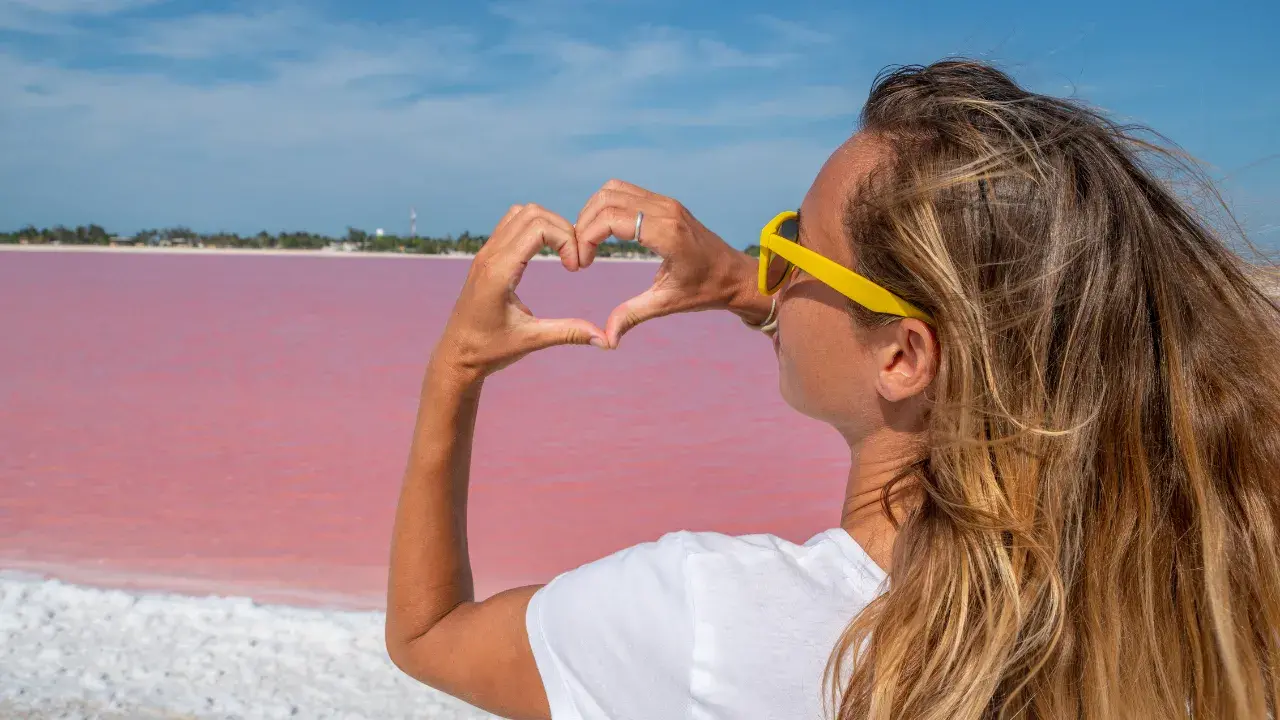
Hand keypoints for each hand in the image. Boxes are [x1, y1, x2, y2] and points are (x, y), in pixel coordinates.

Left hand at [432, 204, 606, 381]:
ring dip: (548, 225)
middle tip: (574, 260)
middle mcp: (489, 255)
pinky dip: (535, 229)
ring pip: (521, 213)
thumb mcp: (531, 340)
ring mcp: (485, 253)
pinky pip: (511, 224)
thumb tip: (606, 340)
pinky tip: (546, 253)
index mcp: (499, 272)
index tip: (575, 268)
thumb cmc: (488, 350)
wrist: (455, 355)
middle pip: (533, 213)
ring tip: (563, 253)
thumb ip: (568, 333)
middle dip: (562, 229)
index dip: (566, 239)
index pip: (538, 228)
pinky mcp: (486, 256)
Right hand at [575, 180, 768, 346]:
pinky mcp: (666, 204)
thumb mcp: (668, 304)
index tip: (583, 264)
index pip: (610, 218)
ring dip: (593, 213)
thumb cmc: (707, 290)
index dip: (586, 238)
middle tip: (580, 254)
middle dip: (584, 224)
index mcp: (666, 233)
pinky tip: (605, 234)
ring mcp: (666, 203)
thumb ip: (632, 315)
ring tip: (588, 243)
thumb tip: (606, 339)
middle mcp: (665, 210)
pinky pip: (626, 193)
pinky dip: (607, 208)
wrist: (736, 276)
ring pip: (613, 190)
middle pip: (606, 198)